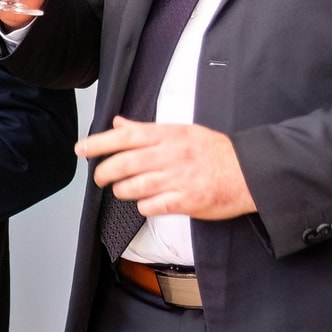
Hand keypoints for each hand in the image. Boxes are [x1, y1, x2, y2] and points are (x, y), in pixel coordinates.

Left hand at [76, 118, 252, 222]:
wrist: (249, 173)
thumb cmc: (215, 152)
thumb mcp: (181, 132)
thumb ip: (147, 130)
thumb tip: (119, 124)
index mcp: (169, 135)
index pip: (126, 136)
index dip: (99, 142)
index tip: (81, 149)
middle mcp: (171, 155)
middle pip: (125, 163)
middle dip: (104, 172)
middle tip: (99, 177)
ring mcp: (178, 179)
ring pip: (134, 187)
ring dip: (122, 191)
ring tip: (123, 190)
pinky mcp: (185, 201)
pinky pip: (152, 206)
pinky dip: (144, 206)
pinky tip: (147, 203)